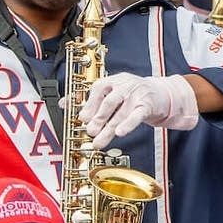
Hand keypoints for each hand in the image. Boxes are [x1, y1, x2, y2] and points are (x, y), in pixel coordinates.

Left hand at [83, 73, 199, 147]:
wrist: (159, 95)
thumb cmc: (131, 95)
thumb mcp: (111, 93)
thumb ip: (89, 99)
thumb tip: (64, 103)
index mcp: (113, 80)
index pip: (99, 89)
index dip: (90, 104)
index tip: (82, 119)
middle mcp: (125, 85)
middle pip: (109, 101)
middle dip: (98, 118)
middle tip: (90, 131)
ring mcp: (137, 94)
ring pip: (121, 112)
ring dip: (109, 128)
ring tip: (99, 141)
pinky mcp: (148, 105)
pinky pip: (137, 115)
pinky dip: (128, 124)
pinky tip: (120, 133)